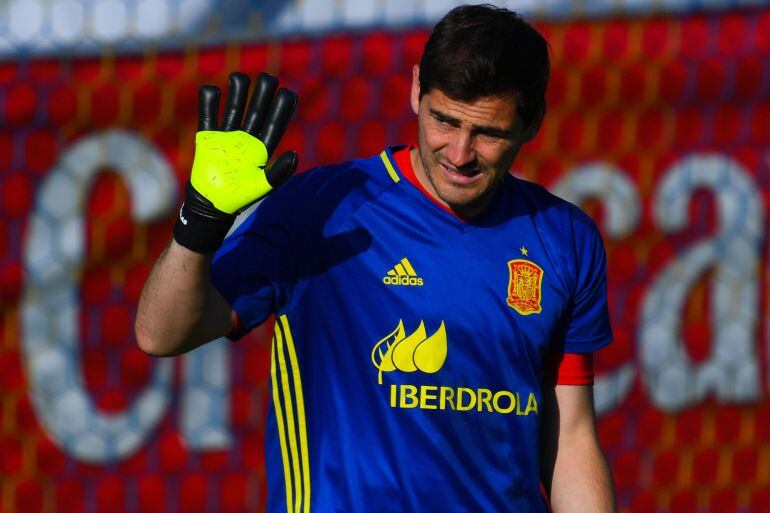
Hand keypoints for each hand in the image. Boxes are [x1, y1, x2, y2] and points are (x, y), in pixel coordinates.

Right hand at [174, 72, 298, 252]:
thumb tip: (295, 155)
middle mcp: (246, 139)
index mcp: (262, 148)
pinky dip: (208, 103)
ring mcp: (226, 137)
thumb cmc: (240, 197)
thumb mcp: (262, 185)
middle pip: (256, 111)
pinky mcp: (207, 138)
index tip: (288, 93)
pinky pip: (208, 116)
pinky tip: (212, 89)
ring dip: (237, 94)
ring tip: (240, 77)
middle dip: (262, 95)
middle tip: (268, 78)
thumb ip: (279, 172)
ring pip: (234, 109)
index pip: (275, 124)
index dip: (282, 109)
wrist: (212, 205)